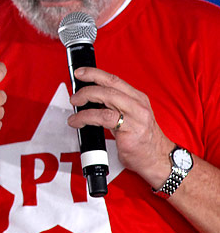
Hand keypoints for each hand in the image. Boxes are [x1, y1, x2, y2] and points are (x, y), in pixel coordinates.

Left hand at [68, 67, 173, 187]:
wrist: (158, 160)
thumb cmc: (142, 141)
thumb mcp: (128, 118)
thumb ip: (112, 106)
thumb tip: (89, 99)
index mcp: (137, 98)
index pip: (114, 79)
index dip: (94, 73)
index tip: (80, 73)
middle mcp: (138, 104)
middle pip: (109, 86)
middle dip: (87, 87)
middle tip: (74, 96)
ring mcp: (136, 116)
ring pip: (106, 98)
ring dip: (85, 100)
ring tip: (74, 109)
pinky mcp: (131, 130)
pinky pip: (103, 117)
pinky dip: (86, 117)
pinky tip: (78, 121)